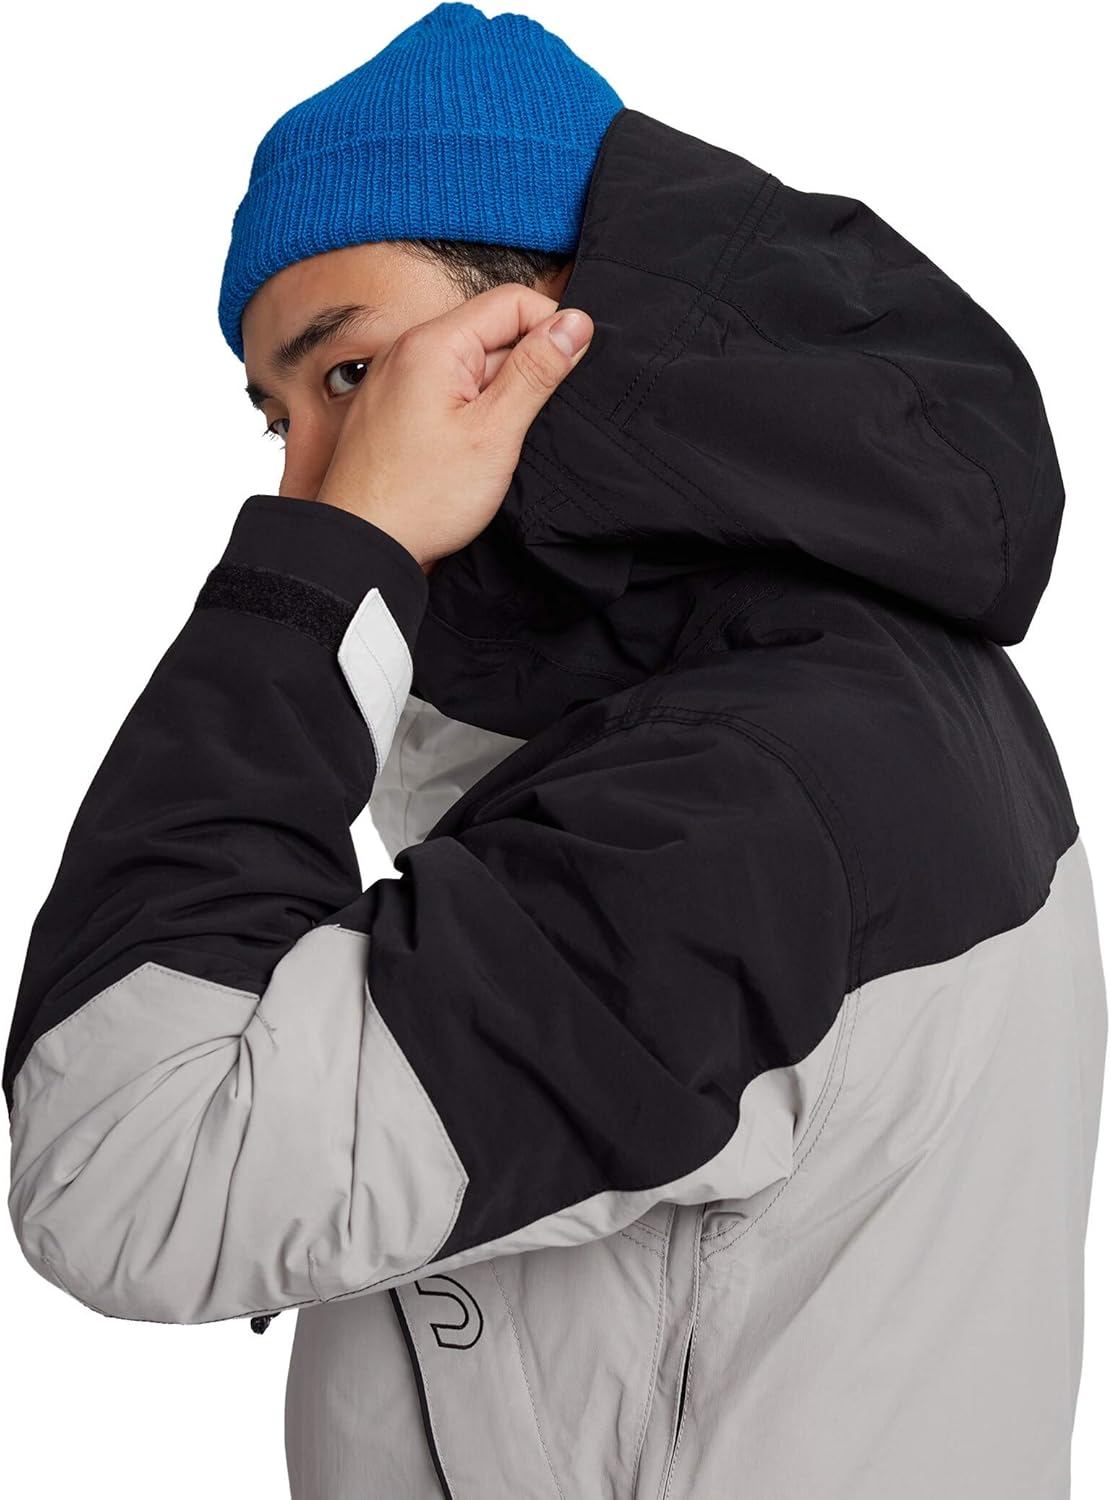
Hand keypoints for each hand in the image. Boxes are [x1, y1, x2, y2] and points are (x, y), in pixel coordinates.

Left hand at [314, 283, 593, 571]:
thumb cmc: (422, 498)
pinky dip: (468, 412)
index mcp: (433, 344)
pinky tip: (469, 450)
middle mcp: (408, 350)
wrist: (360, 546)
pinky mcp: (392, 408)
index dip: (552, 329)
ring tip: (493, 444)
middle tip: (523, 424)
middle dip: (523, 369)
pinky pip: (444, 391)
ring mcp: (396, 379)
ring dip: (496, 396)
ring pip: (470, 366)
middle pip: (491, 332)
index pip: (513, 302)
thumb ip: (536, 371)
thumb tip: (574, 323)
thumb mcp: (496, 432)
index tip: (569, 370)